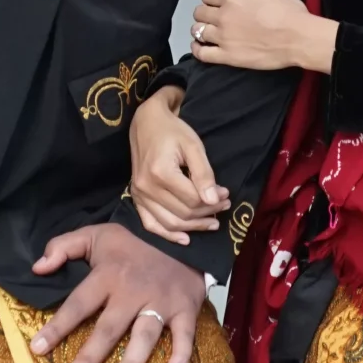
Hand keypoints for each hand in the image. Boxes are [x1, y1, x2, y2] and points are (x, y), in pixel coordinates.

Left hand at [27, 222, 206, 362]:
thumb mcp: (94, 234)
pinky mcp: (185, 308)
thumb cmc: (132, 241)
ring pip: (144, 335)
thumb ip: (62, 247)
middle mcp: (132, 292)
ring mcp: (161, 301)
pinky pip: (185, 335)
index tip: (37, 349)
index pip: (78, 304)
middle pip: (108, 328)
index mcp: (108, 275)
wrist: (180, 231)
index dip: (57, 327)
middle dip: (89, 357)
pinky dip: (182, 355)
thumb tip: (37, 268)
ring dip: (132, 362)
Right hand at [128, 85, 226, 243]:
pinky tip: (185, 239)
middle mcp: (146, 187)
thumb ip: (204, 173)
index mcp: (160, 173)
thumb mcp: (193, 146)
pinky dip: (167, 235)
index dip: (213, 200)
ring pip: (170, 223)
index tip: (226, 193)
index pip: (192, 199)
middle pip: (183, 213)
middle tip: (224, 205)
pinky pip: (151, 224)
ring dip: (194, 226)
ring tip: (213, 222)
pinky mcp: (136, 198)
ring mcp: (139, 195)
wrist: (146, 123)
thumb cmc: (172, 131)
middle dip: (208, 213)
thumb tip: (213, 200)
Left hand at [191, 0, 339, 73]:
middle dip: (204, 11)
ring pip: (198, 31)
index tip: (217, 0)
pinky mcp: (228, 57)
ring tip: (207, 29)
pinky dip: (197, 49)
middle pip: (199, 12)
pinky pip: (202, 54)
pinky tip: (199, 46)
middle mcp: (223, 17)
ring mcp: (223, 38)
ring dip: (199, 28)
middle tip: (213, 15)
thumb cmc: (286, 10)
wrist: (298, 38)